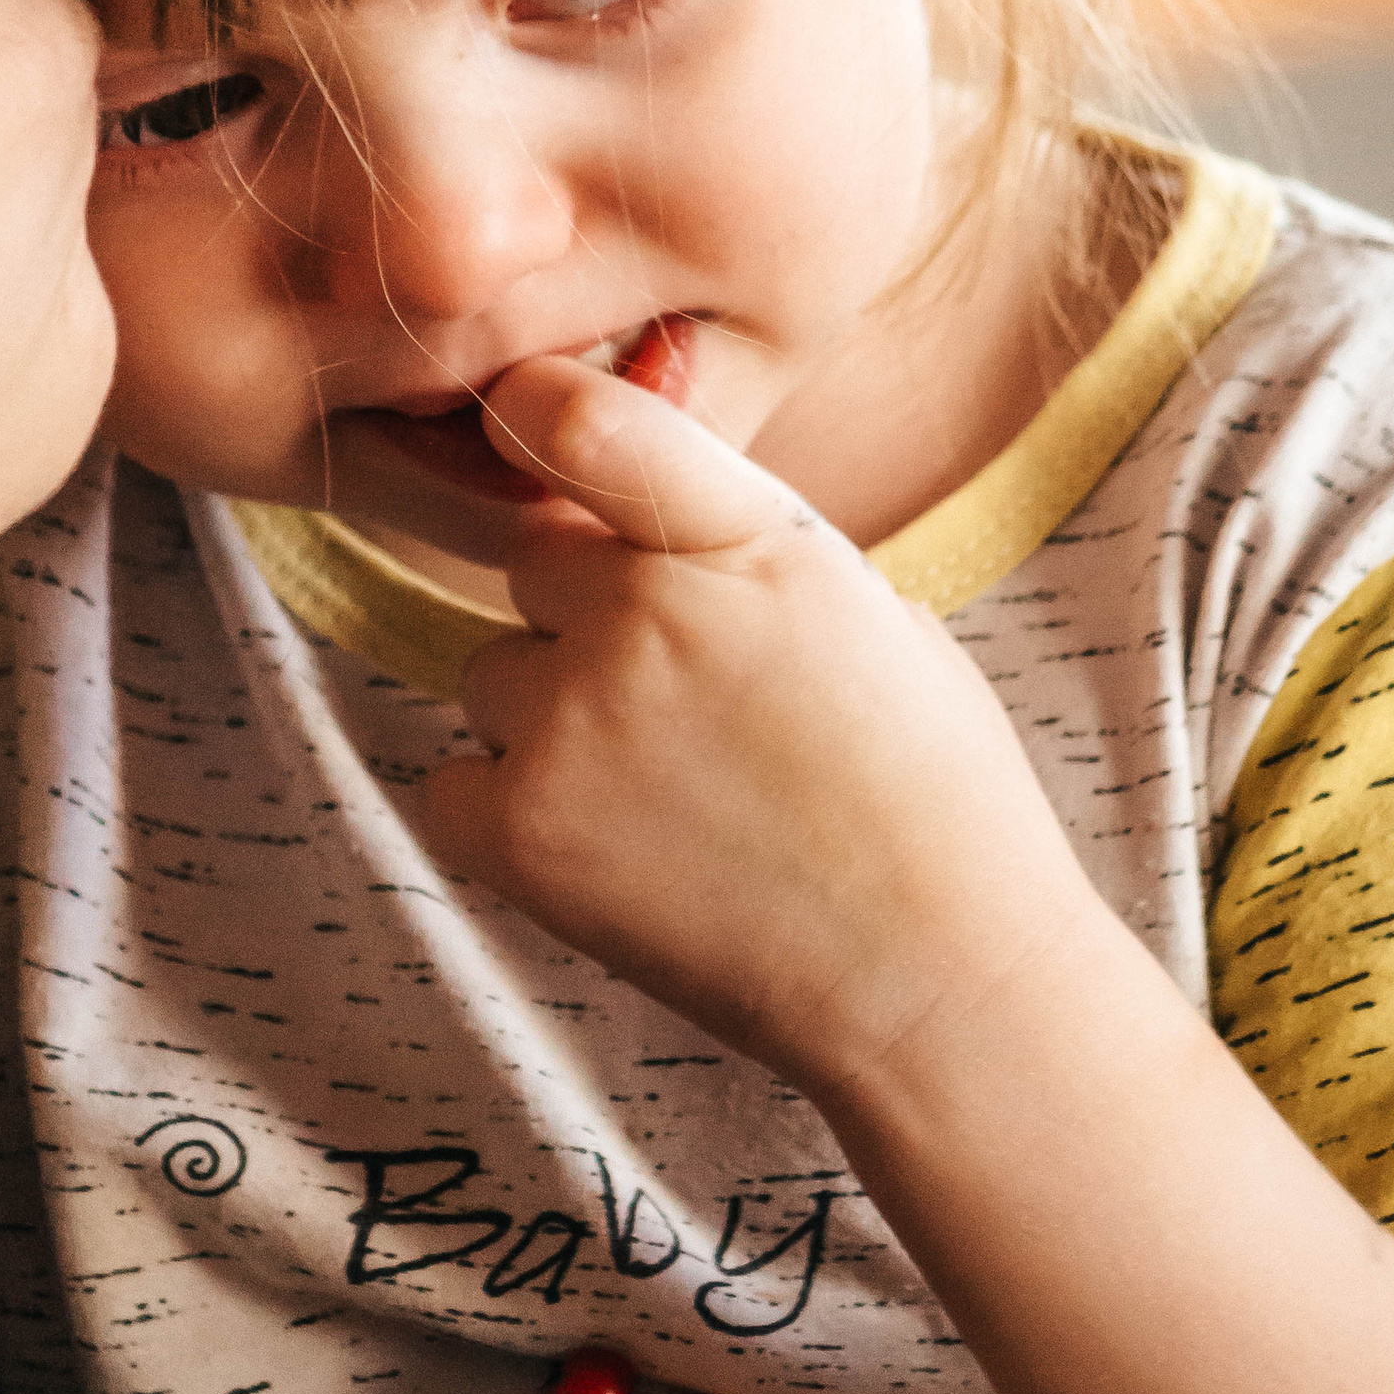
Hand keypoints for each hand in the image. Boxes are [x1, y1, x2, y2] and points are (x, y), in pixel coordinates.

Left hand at [422, 357, 1108, 1106]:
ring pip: (494, 678)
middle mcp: (650, 612)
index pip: (589, 423)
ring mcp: (574, 720)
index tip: (511, 415)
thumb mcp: (868, 615)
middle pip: (535, 570)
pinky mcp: (520, 830)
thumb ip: (743, 551)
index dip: (532, 412)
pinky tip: (610, 852)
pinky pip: (454, 781)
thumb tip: (626, 524)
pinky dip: (507, 815)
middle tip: (683, 715)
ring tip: (669, 802)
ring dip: (550, 723)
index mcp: (757, 542)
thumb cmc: (928, 800)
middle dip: (584, 624)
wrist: (939, 981)